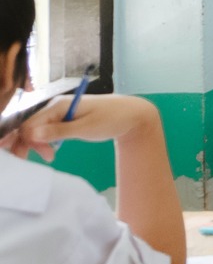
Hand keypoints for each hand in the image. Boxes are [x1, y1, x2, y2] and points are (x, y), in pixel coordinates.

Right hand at [4, 94, 158, 162]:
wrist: (132, 114)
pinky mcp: (66, 117)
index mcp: (59, 105)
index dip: (28, 141)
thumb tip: (32, 134)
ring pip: (38, 128)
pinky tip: (52, 150)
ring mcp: (61, 111)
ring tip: (51, 156)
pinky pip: (47, 128)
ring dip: (38, 143)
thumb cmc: (111, 119)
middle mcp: (56, 106)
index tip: (42, 155)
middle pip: (31, 126)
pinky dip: (46, 140)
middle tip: (48, 158)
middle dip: (31, 144)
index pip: (30, 124)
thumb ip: (59, 131)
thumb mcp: (86, 128)